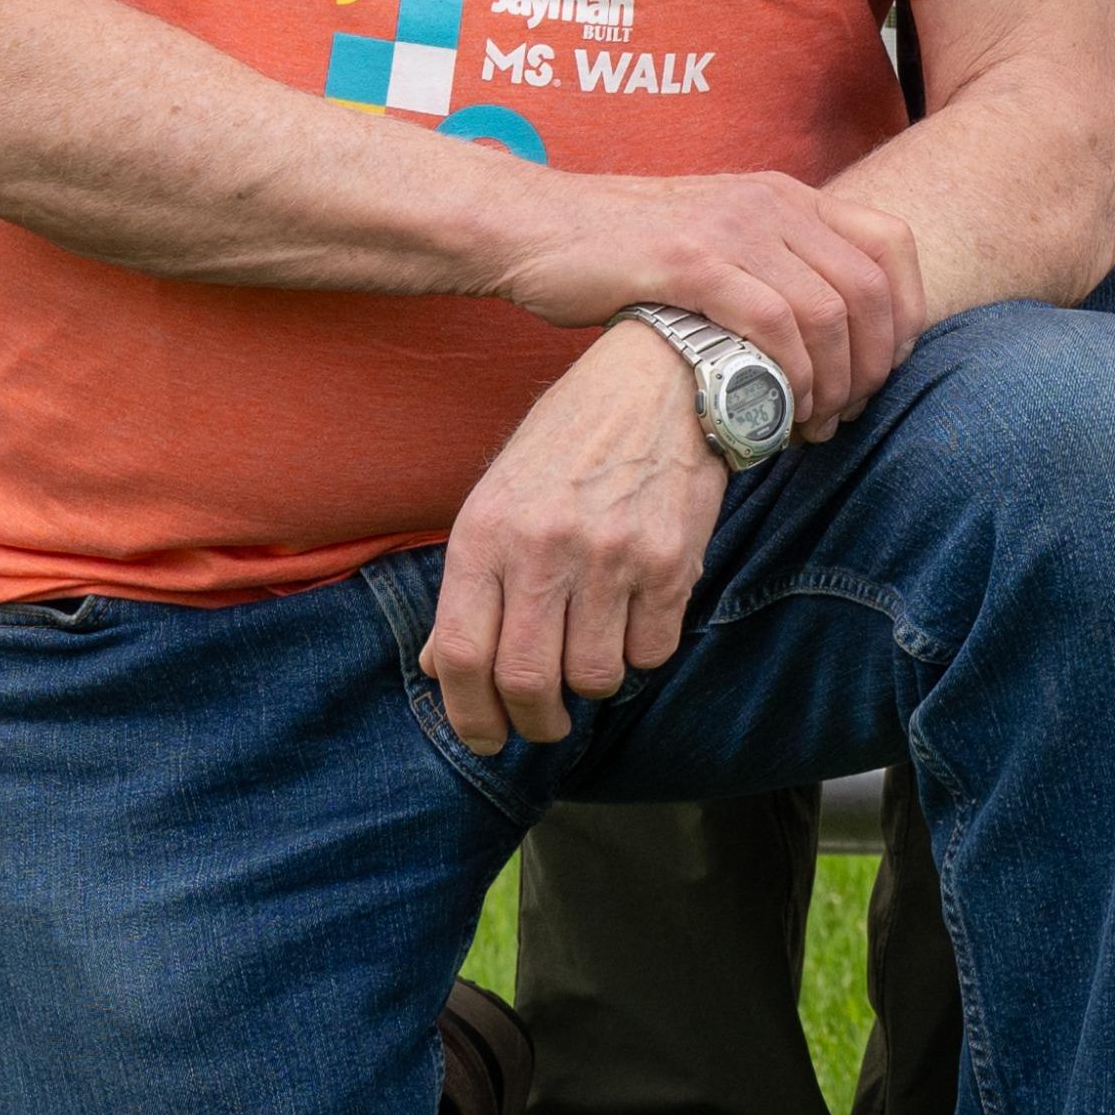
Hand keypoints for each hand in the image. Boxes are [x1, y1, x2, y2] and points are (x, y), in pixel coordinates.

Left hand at [420, 325, 729, 752]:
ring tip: (593, 651)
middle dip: (534, 723)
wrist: (661, 378)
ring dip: (593, 683)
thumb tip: (443, 668)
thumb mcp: (499, 496)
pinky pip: (652, 652)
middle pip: (528, 682)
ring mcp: (611, 555)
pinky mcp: (671, 560)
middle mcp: (544, 546)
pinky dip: (642, 652)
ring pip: (596, 677)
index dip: (469, 716)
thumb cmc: (569, 441)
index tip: (485, 736)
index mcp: (487, 531)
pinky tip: (635, 616)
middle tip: (544, 723)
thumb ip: (471, 585)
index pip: (462, 654)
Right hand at [507, 163, 921, 428]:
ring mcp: (733, 229)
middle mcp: (772, 203)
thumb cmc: (624, 250)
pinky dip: (789, 376)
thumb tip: (827, 333)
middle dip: (874, 364)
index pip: (892, 244)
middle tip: (849, 412)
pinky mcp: (691, 263)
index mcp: (787, 195)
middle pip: (871, 288)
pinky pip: (771, 325)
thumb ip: (773, 266)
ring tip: (813, 422)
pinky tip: (779, 408)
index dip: (907, 314)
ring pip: (828, 312)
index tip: (888, 369)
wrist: (535, 227)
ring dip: (834, 382)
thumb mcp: (717, 239)